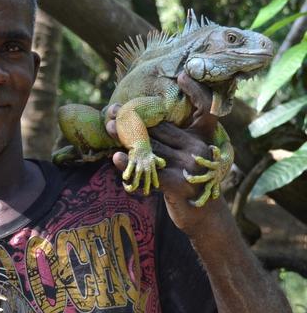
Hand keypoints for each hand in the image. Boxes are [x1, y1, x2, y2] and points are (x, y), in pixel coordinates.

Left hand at [106, 73, 226, 234]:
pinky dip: (130, 164)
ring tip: (108, 127)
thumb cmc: (189, 186)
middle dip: (130, 122)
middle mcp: (195, 149)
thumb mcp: (183, 160)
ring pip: (150, 149)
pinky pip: (148, 171)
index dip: (155, 108)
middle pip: (156, 132)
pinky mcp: (178, 184)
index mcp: (199, 138)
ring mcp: (188, 166)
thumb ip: (169, 144)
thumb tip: (141, 127)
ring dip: (125, 139)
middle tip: (109, 112)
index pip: (174, 120)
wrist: (203, 219)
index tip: (146, 93)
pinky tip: (115, 156)